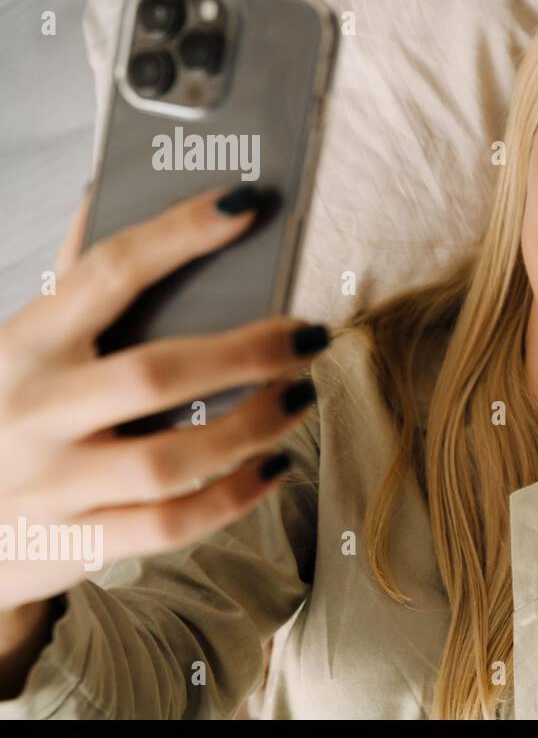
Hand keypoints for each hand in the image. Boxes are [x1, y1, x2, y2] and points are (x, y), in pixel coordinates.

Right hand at [0, 185, 329, 613]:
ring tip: (301, 396)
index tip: (244, 206)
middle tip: (308, 334)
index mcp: (22, 346)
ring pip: (171, 459)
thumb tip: (107, 194)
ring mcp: (53, 486)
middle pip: (154, 374)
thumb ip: (72, 284)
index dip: (177, 235)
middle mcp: (33, 413)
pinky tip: (273, 464)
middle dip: (247, 351)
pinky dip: (235, 495)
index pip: (105, 274)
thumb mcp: (23, 349)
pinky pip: (172, 523)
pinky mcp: (78, 543)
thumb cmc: (11, 414)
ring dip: (254, 426)